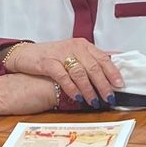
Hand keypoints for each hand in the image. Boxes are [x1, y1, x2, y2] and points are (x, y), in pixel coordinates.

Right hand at [1, 38, 121, 106]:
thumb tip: (112, 68)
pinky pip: (63, 77)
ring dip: (89, 89)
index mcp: (83, 45)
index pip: (103, 58)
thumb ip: (90, 61)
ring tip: (94, 101)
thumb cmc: (52, 56)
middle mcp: (74, 47)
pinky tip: (78, 97)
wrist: (25, 54)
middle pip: (94, 67)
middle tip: (110, 97)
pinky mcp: (48, 62)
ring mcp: (61, 54)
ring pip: (80, 73)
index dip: (113, 72)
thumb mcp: (73, 55)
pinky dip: (72, 88)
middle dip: (104, 84)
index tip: (120, 85)